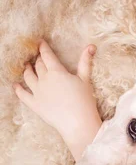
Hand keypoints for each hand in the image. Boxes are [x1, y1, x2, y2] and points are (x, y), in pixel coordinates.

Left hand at [14, 40, 101, 159]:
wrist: (77, 122)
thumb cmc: (84, 100)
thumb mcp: (86, 79)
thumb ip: (85, 61)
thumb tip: (91, 46)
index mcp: (57, 72)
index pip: (47, 56)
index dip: (43, 48)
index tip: (40, 42)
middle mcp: (44, 79)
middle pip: (38, 65)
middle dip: (38, 59)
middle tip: (37, 56)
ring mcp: (37, 92)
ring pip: (28, 77)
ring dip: (27, 70)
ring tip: (27, 67)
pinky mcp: (34, 104)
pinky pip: (22, 94)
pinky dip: (18, 89)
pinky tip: (15, 85)